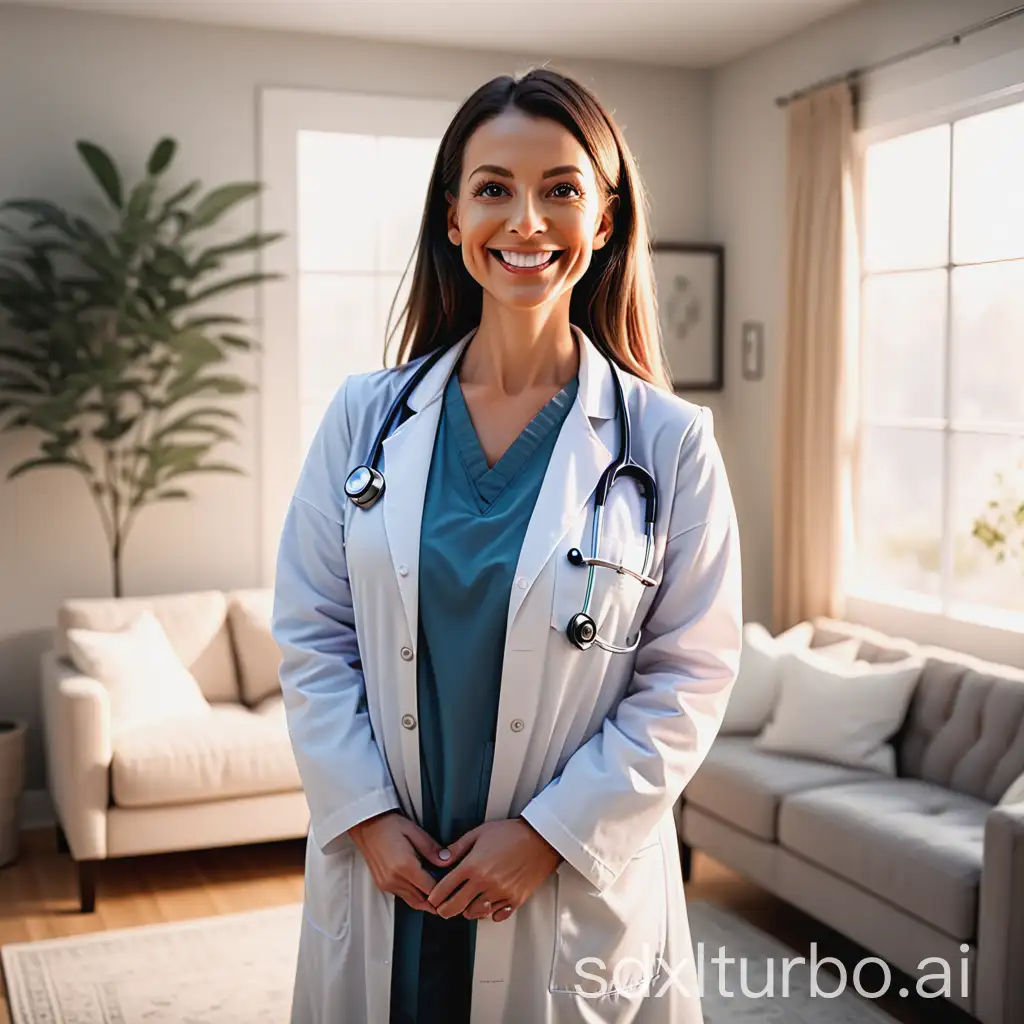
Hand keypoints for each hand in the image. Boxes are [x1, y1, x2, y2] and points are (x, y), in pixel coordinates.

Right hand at [348, 810, 452, 913]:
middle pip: (422, 900)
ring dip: (426, 899)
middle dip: (437, 899)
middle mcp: (394, 880)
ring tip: (439, 891)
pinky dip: (415, 895)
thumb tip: (448, 861)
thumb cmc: (389, 825)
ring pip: (413, 901)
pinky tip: (423, 885)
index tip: (454, 886)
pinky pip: (403, 897)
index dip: (444, 891)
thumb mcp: (414, 831)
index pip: (430, 889)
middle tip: (451, 893)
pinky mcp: (382, 885)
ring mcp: (387, 884)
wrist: (366, 826)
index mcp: (404, 866)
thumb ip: (432, 849)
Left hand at [426, 818, 561, 922]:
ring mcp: (500, 894)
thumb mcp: (479, 833)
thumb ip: (457, 848)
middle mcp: (485, 883)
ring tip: (467, 902)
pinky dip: (489, 912)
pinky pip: (496, 915)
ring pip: (474, 914)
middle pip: (455, 908)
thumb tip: (441, 860)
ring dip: (467, 910)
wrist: (541, 839)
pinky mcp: (514, 900)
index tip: (431, 898)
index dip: (434, 896)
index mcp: (473, 865)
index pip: (444, 888)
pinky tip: (487, 903)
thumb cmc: (511, 833)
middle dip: (445, 910)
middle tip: (443, 908)